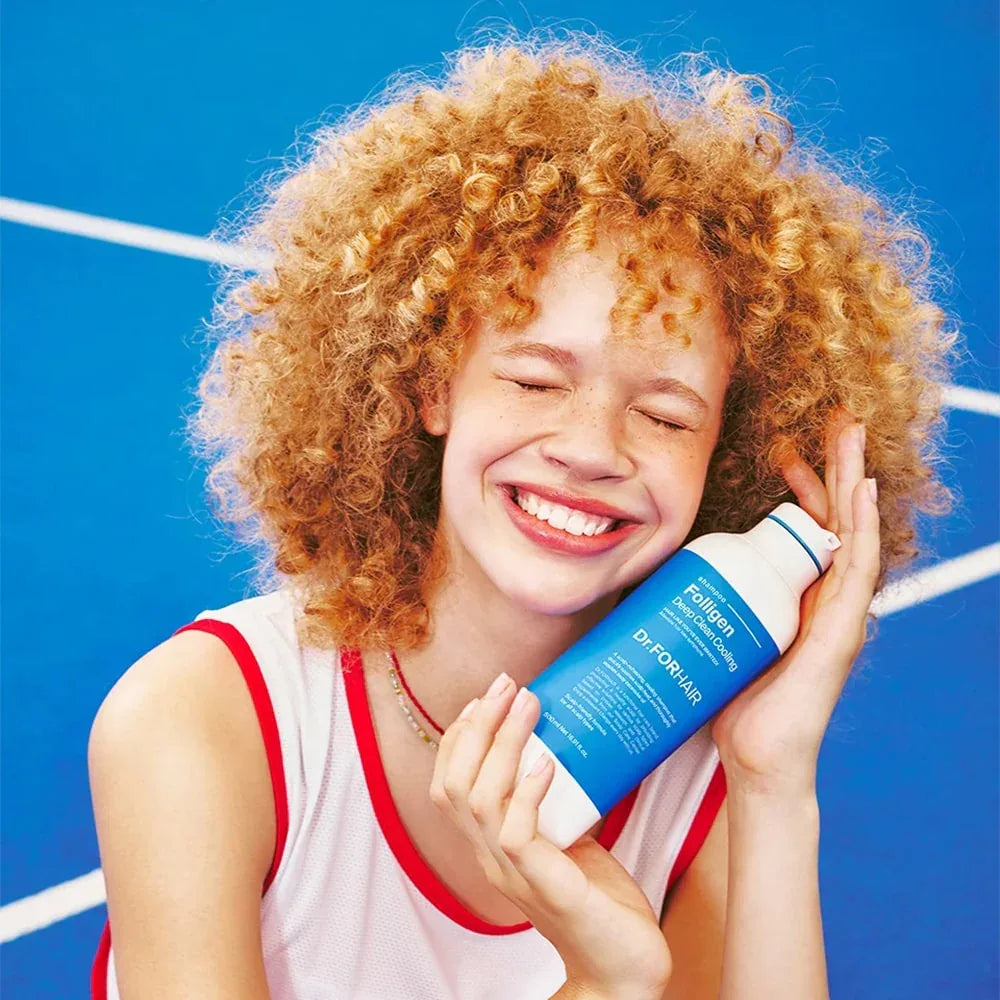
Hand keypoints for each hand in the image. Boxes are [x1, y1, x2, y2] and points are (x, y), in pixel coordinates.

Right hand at [430, 677, 671, 999]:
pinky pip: (518, 833)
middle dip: (476, 726)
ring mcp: (514, 874)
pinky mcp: (547, 886)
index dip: (459, 738)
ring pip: (481, 799)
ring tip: (528, 705)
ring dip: (503, 744)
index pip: (448, 785)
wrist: (624, 970)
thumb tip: (565, 747)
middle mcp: (490, 859)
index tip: (486, 696)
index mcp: (490, 846)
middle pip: (454, 784)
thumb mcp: (569, 839)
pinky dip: (528, 791)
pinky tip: (546, 761)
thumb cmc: (599, 902)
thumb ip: (556, 803)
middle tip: (505, 685)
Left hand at [710, 408, 880, 797]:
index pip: (804, 529)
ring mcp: (836, 616)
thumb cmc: (731, 705)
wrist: (754, 762)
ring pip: (850, 535)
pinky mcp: (839, 635)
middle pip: (831, 521)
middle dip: (830, 468)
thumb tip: (643, 584)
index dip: (799, 487)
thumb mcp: (712, 640)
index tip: (780, 450)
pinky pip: (857, 573)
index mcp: (795, 597)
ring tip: (851, 436)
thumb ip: (694, 609)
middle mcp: (821, 600)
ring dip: (851, 482)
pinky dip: (861, 531)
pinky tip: (862, 494)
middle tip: (832, 420)